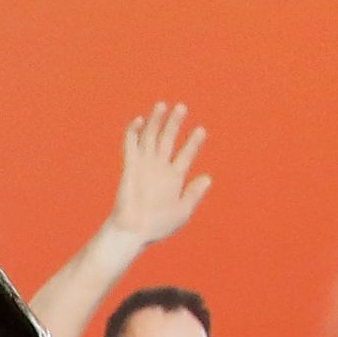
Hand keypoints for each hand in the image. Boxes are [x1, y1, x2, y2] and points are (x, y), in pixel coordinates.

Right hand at [106, 101, 214, 248]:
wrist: (135, 231)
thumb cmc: (158, 225)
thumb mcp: (183, 210)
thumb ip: (194, 193)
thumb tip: (208, 177)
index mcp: (174, 178)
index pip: (185, 155)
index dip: (193, 142)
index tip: (201, 130)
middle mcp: (159, 168)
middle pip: (168, 140)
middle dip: (174, 124)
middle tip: (182, 107)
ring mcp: (144, 166)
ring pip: (150, 138)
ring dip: (156, 122)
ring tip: (163, 105)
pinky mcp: (130, 167)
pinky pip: (131, 146)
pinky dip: (133, 132)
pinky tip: (139, 120)